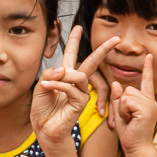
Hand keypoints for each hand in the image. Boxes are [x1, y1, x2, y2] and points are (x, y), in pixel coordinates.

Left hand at [33, 38, 115, 153]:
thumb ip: (50, 75)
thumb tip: (64, 68)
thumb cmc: (42, 109)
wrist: (44, 129)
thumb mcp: (41, 87)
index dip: (75, 41)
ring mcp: (81, 93)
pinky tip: (47, 88)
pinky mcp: (81, 103)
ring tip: (46, 84)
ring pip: (79, 75)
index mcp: (65, 76)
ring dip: (62, 77)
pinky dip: (58, 86)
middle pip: (92, 62)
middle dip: (104, 50)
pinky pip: (72, 88)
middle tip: (116, 39)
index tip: (77, 27)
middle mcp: (76, 83)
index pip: (72, 55)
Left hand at [108, 75, 156, 153]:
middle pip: (129, 89)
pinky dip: (124, 111)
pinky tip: (131, 120)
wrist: (136, 148)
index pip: (146, 81)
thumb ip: (118, 99)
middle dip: (122, 103)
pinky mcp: (147, 109)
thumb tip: (116, 84)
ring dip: (123, 108)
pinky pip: (127, 101)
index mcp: (146, 101)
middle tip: (128, 119)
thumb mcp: (120, 113)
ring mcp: (150, 104)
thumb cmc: (129, 134)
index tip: (149, 55)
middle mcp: (150, 101)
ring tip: (130, 120)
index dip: (148, 68)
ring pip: (127, 95)